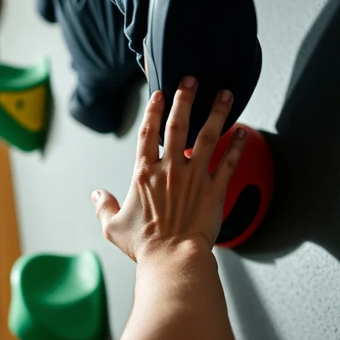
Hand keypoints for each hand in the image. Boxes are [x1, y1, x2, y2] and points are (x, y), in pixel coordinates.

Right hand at [92, 77, 246, 262]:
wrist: (173, 259)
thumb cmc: (144, 245)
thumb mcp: (114, 226)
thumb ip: (104, 206)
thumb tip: (96, 195)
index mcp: (144, 174)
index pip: (148, 132)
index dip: (154, 109)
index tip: (160, 93)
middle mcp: (170, 169)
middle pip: (179, 125)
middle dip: (186, 98)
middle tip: (193, 80)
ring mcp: (194, 177)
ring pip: (208, 136)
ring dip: (217, 112)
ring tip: (226, 94)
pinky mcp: (215, 190)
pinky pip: (228, 162)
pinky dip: (237, 146)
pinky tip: (243, 132)